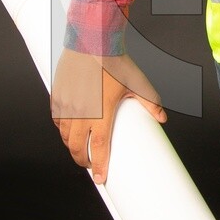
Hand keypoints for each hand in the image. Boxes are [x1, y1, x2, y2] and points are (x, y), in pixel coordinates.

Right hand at [50, 47, 166, 183]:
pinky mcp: (57, 96)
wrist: (92, 41)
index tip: (101, 178)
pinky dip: (63, 129)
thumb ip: (151, 103)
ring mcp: (67, 105)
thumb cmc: (115, 61)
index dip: (100, 166)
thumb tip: (162, 119)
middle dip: (83, 161)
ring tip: (81, 148)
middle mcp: (81, 113)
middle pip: (77, 148)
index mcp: (101, 113)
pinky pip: (57, 120)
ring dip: (72, 146)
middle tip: (91, 165)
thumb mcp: (138, 83)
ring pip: (65, 136)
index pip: (99, 148)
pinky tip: (70, 130)